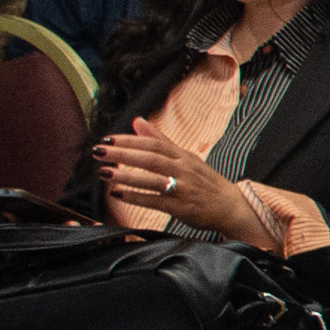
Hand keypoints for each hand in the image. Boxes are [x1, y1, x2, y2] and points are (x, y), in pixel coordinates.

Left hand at [92, 117, 252, 239]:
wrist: (231, 206)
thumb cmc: (205, 181)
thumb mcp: (186, 157)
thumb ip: (160, 140)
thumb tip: (137, 121)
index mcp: (183, 156)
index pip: (153, 144)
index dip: (129, 141)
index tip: (107, 139)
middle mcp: (183, 170)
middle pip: (150, 159)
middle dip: (122, 155)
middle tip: (99, 152)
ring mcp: (183, 188)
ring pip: (152, 179)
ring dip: (126, 177)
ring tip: (104, 173)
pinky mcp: (181, 207)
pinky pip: (155, 201)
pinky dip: (136, 197)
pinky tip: (117, 194)